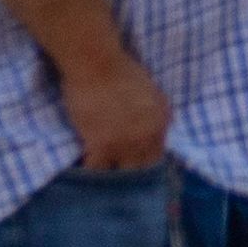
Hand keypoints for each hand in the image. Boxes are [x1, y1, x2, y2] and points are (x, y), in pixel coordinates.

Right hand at [62, 47, 173, 174]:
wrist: (98, 64)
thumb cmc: (120, 70)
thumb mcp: (151, 93)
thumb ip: (155, 115)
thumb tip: (155, 131)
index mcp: (161, 123)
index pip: (157, 155)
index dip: (143, 163)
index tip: (132, 167)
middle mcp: (148, 137)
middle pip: (142, 168)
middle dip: (130, 173)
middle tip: (117, 178)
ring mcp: (126, 143)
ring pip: (121, 173)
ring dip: (111, 176)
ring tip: (102, 183)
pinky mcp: (101, 144)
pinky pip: (97, 169)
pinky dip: (90, 173)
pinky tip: (85, 176)